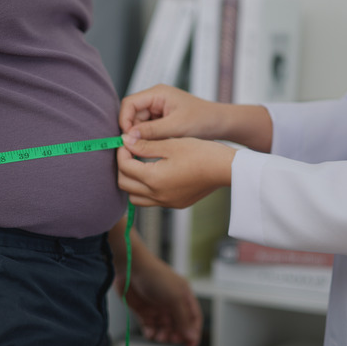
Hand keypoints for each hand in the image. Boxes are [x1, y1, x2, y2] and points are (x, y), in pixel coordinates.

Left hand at [116, 254, 202, 345]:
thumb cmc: (155, 276)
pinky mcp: (143, 310)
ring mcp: (157, 306)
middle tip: (172, 339)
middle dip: (177, 335)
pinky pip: (150, 327)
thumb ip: (183, 319)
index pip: (193, 318)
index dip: (193, 332)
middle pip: (179, 325)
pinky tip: (150, 334)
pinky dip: (151, 332)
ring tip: (159, 337)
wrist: (130, 267)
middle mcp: (171, 302)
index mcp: (184, 296)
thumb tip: (192, 336)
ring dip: (163, 335)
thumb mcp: (174, 298)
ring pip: (164, 328)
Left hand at [118, 136, 235, 208]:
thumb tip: (125, 141)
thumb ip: (144, 144)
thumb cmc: (201, 153)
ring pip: (135, 197)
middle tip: (130, 152)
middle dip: (123, 167)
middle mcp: (157, 195)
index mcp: (154, 179)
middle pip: (124, 185)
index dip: (121, 152)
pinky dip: (146, 189)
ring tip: (140, 164)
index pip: (124, 167)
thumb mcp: (170, 144)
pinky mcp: (176, 204)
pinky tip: (155, 174)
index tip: (126, 141)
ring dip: (132, 182)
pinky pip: (151, 201)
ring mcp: (167, 202)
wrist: (225, 168)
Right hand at [119, 84, 220, 140]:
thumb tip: (128, 137)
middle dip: (133, 131)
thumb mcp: (176, 127)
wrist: (220, 124)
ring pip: (139, 124)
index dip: (124, 120)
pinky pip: (148, 129)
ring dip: (142, 136)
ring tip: (151, 147)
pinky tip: (157, 146)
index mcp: (157, 93)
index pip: (129, 103)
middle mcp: (155, 99)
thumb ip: (151, 131)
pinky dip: (149, 139)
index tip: (127, 138)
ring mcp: (158, 110)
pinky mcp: (162, 120)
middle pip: (132, 114)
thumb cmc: (203, 120)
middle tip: (136, 147)